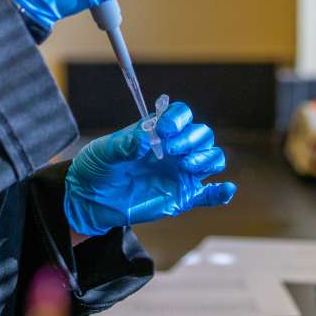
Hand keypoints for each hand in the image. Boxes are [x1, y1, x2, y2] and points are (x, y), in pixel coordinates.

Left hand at [64, 101, 236, 236]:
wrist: (90, 200)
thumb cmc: (97, 168)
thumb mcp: (104, 152)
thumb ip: (124, 144)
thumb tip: (146, 140)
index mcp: (158, 131)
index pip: (181, 115)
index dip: (178, 119)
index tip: (164, 129)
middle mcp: (175, 149)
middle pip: (201, 135)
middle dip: (191, 139)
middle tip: (172, 150)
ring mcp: (181, 172)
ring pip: (211, 159)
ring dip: (207, 159)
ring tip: (187, 166)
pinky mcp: (182, 197)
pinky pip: (209, 195)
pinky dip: (221, 192)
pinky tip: (225, 189)